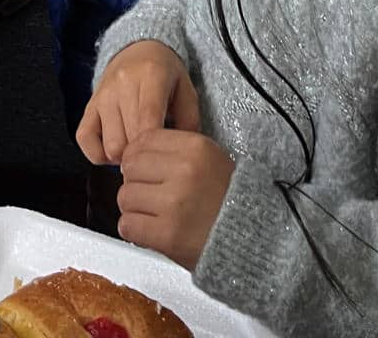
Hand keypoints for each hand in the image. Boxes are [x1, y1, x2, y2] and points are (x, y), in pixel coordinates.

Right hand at [76, 42, 199, 167]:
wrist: (137, 48)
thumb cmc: (165, 74)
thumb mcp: (186, 89)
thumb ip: (190, 121)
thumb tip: (182, 155)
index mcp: (152, 76)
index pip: (150, 121)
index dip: (156, 147)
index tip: (164, 158)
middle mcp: (123, 84)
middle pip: (131, 138)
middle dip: (144, 155)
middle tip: (154, 155)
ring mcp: (102, 95)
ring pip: (110, 146)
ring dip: (124, 157)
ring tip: (136, 150)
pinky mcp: (88, 106)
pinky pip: (84, 140)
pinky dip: (99, 154)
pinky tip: (116, 149)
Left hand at [117, 128, 234, 269]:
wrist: (251, 238)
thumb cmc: (229, 199)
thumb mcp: (210, 158)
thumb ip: (176, 150)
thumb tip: (135, 152)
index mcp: (195, 147)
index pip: (144, 139)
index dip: (136, 154)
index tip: (141, 166)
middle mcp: (184, 171)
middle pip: (131, 167)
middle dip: (134, 181)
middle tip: (147, 193)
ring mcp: (174, 203)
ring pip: (125, 197)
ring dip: (133, 207)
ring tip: (151, 213)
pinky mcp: (167, 235)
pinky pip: (127, 225)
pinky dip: (134, 229)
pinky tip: (149, 229)